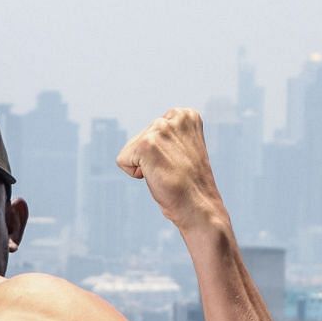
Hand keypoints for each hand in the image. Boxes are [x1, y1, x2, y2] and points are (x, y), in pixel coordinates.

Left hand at [116, 108, 225, 231]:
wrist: (199, 206)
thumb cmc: (190, 184)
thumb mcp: (184, 149)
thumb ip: (170, 136)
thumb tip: (151, 138)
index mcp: (187, 115)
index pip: (151, 132)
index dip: (160, 153)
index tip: (178, 162)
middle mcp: (175, 117)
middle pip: (139, 139)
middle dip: (150, 159)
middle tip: (172, 170)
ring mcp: (161, 129)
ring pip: (131, 150)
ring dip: (144, 166)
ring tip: (166, 173)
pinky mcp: (146, 144)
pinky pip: (122, 160)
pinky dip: (134, 174)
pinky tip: (157, 176)